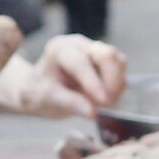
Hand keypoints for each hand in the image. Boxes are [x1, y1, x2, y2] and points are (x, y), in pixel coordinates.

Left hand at [10, 35, 128, 117]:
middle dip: (111, 82)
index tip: (103, 102)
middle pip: (106, 55)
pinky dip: (118, 85)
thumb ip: (70, 103)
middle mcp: (79, 45)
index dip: (93, 83)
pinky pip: (120, 69)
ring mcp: (94, 50)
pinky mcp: (105, 60)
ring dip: (116, 85)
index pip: (81, 63)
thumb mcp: (46, 99)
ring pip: (118, 61)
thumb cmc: (38, 91)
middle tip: (106, 105)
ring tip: (103, 104)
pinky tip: (105, 98)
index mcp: (59, 50)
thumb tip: (93, 113)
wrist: (39, 88)